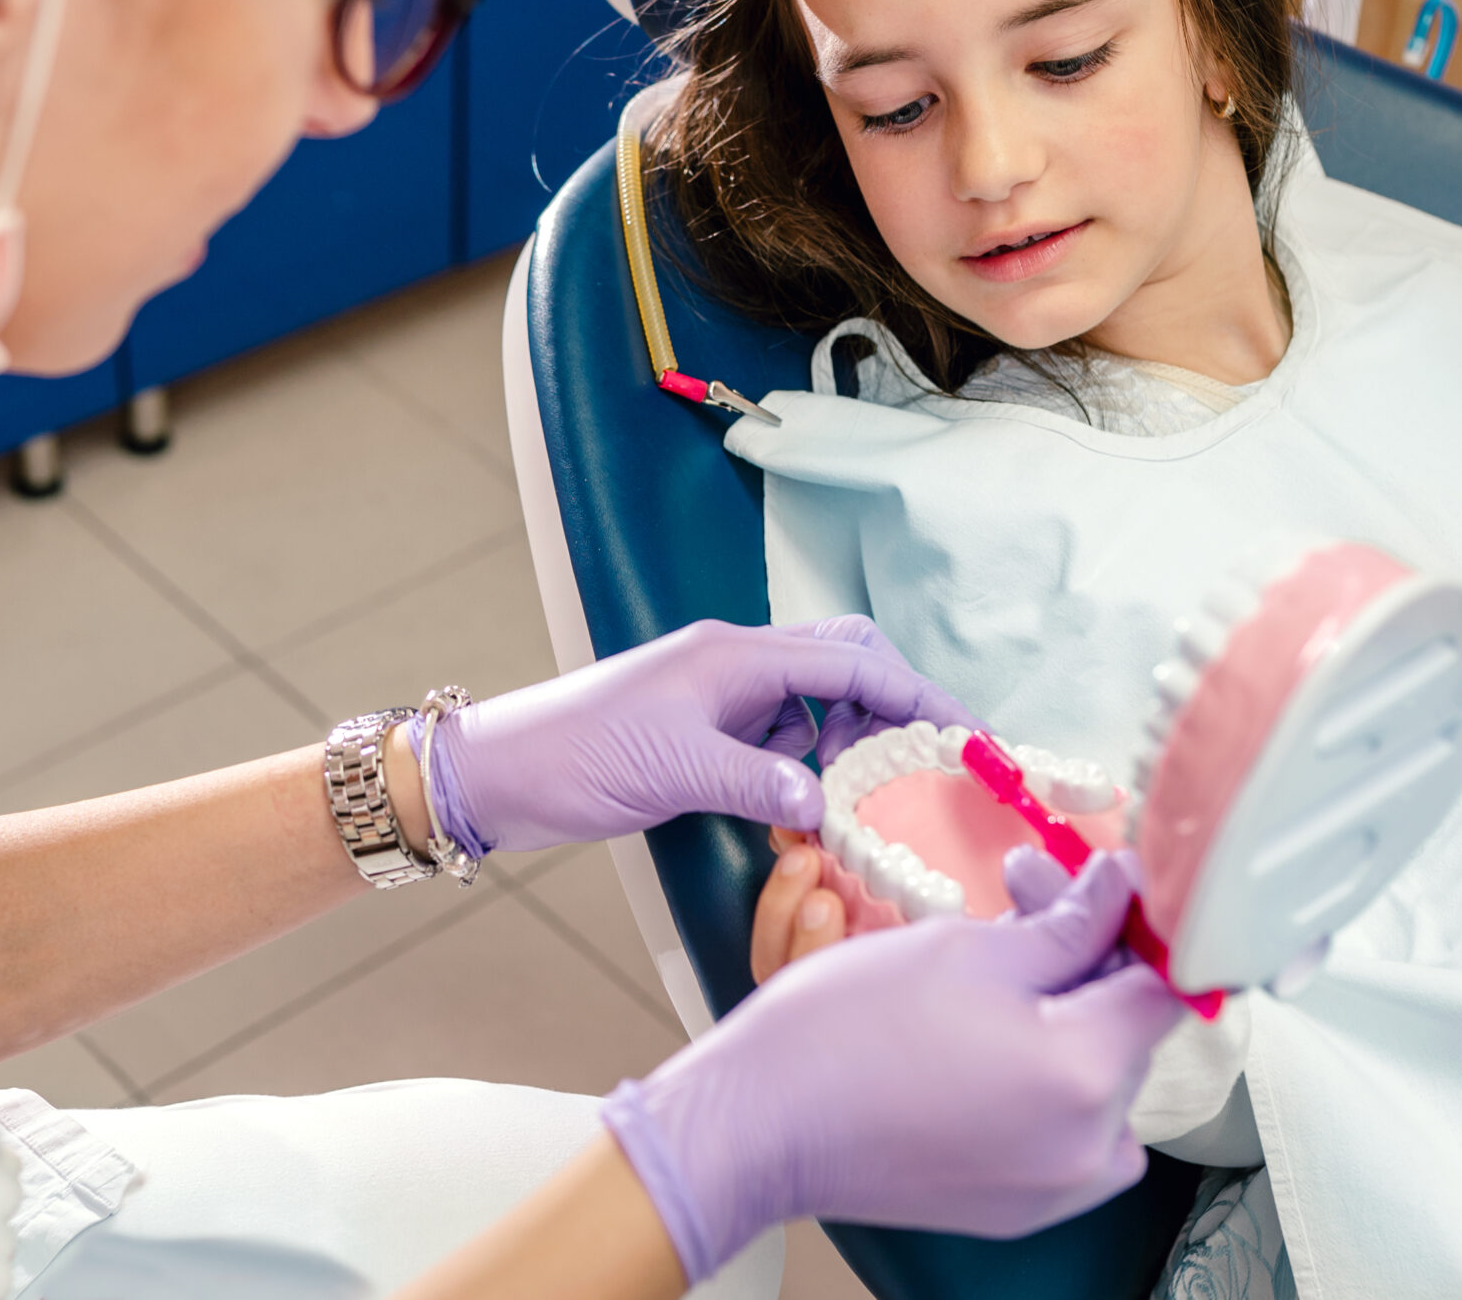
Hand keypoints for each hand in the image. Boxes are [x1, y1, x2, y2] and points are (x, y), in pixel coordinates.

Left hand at [424, 618, 977, 856]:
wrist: (494, 772)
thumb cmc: (573, 757)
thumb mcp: (675, 773)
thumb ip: (760, 786)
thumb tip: (828, 807)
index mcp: (738, 655)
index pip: (855, 660)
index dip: (918, 694)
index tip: (967, 733)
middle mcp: (736, 664)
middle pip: (845, 663)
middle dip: (893, 706)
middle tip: (928, 763)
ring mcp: (719, 695)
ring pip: (815, 701)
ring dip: (851, 739)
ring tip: (870, 794)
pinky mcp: (702, 730)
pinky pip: (780, 735)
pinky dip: (808, 764)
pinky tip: (808, 806)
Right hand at [599, 854, 1185, 1283]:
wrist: (759, 1123)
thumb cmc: (846, 1031)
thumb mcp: (971, 948)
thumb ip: (1070, 922)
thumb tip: (1126, 890)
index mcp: (1086, 1074)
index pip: (1167, 985)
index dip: (1140, 920)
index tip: (1107, 883)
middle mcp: (1089, 1146)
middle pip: (1127, 1027)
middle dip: (1085, 950)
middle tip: (1023, 890)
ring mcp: (1054, 1188)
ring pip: (1097, 1074)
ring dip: (1063, 1007)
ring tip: (995, 956)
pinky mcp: (1017, 1207)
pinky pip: (1065, 1126)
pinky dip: (1043, 1071)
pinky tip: (986, 1026)